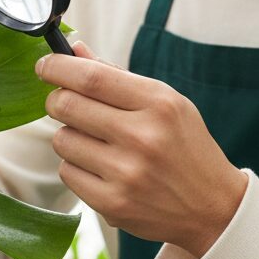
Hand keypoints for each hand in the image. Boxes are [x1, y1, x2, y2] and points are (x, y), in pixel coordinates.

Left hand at [37, 41, 247, 257]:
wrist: (214, 208)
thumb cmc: (183, 145)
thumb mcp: (165, 102)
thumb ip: (116, 76)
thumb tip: (73, 49)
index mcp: (158, 103)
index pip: (90, 77)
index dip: (57, 67)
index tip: (45, 66)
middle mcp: (142, 137)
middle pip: (67, 105)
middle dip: (56, 100)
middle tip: (64, 102)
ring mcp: (127, 174)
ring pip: (61, 139)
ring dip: (69, 135)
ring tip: (95, 141)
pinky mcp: (113, 204)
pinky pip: (67, 172)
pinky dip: (76, 166)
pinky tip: (101, 168)